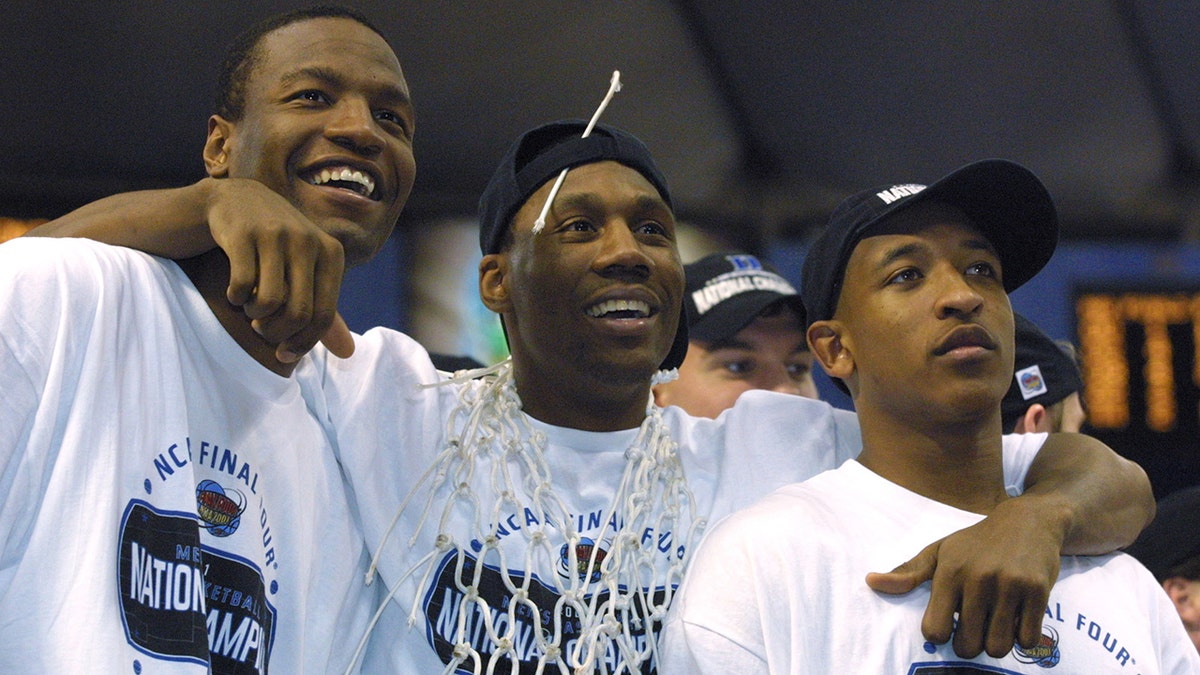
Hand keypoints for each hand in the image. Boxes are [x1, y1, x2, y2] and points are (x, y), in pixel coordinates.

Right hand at [204, 179, 345, 360]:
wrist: (235, 200)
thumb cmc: (277, 246)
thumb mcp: (308, 272)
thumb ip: (326, 312)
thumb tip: (348, 353)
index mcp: (332, 253)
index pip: (324, 316)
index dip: (303, 343)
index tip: (282, 354)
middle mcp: (309, 241)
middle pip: (299, 314)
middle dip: (276, 333)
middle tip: (261, 329)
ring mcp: (277, 234)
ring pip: (270, 302)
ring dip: (254, 316)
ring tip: (250, 307)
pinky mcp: (244, 233)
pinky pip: (242, 285)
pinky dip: (235, 298)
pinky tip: (234, 292)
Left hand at [865, 497, 1061, 657]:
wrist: (1029, 521)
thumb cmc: (977, 542)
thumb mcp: (941, 550)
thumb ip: (908, 572)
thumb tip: (871, 582)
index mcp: (950, 571)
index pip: (935, 629)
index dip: (940, 633)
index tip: (949, 624)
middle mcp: (978, 578)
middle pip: (967, 645)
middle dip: (969, 644)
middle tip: (975, 628)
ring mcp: (1010, 585)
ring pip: (997, 647)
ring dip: (996, 644)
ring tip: (995, 624)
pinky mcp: (1038, 592)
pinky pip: (1027, 640)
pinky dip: (1021, 638)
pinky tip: (1017, 619)